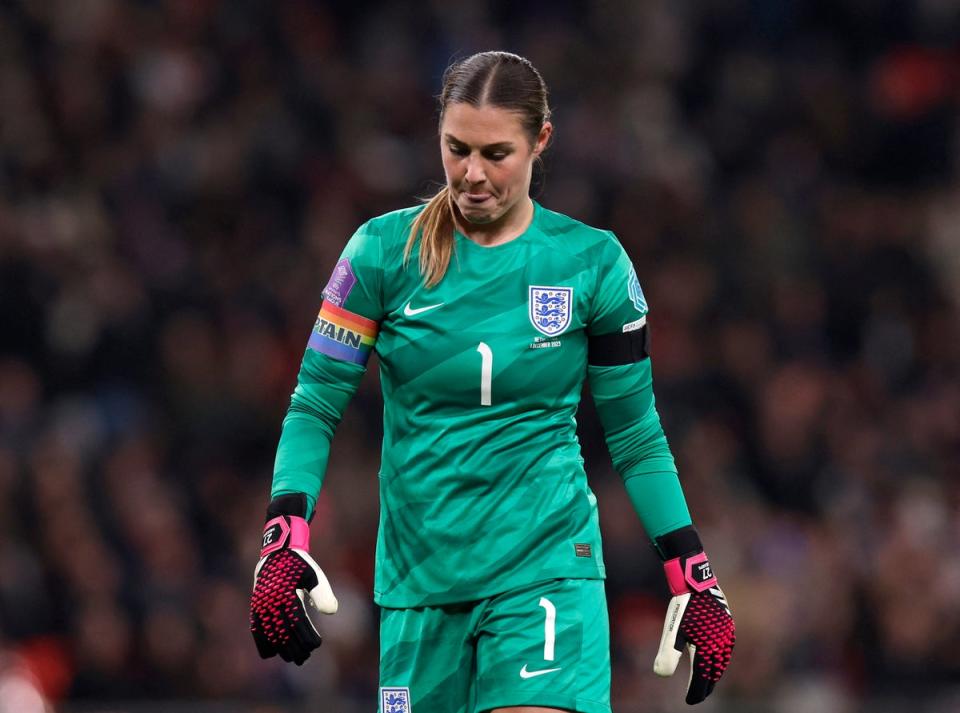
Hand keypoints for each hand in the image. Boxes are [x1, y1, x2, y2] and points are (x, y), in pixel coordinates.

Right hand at [249, 495, 337, 664]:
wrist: (277, 550)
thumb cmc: (299, 563)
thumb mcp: (314, 574)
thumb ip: (322, 592)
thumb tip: (331, 612)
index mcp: (285, 593)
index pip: (297, 622)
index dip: (306, 636)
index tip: (316, 645)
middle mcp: (270, 601)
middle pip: (282, 632)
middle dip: (295, 647)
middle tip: (306, 657)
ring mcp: (260, 604)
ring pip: (269, 633)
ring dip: (280, 648)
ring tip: (293, 659)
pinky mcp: (255, 605)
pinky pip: (256, 628)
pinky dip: (262, 641)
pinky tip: (270, 653)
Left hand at [652, 526, 734, 703]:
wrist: (696, 580)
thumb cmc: (683, 606)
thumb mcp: (671, 632)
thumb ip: (667, 654)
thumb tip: (660, 675)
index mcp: (709, 650)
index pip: (703, 680)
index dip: (696, 692)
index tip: (689, 701)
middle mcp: (722, 646)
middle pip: (715, 673)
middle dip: (706, 686)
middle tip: (698, 696)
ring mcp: (727, 635)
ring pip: (722, 661)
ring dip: (714, 673)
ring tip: (706, 681)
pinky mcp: (728, 625)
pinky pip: (725, 649)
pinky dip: (719, 659)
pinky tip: (713, 657)